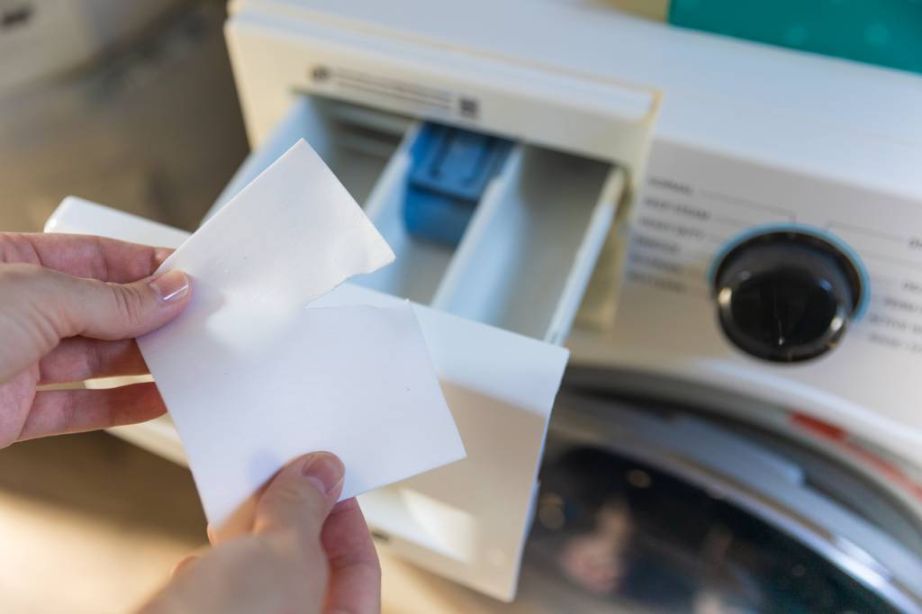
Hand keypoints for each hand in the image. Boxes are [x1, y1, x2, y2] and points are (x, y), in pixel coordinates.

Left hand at [0, 232, 189, 447]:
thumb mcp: (39, 296)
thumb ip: (113, 299)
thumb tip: (170, 290)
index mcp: (14, 263)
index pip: (96, 256)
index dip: (145, 264)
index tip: (192, 273)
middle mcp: (16, 311)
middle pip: (102, 309)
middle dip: (153, 315)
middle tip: (203, 319)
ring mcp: (14, 362)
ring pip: (96, 359)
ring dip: (146, 361)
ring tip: (192, 359)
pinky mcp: (12, 412)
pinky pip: (79, 407)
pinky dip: (122, 405)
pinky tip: (156, 399)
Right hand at [140, 452, 380, 613]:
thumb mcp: (278, 556)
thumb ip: (305, 510)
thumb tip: (320, 475)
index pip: (360, 571)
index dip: (346, 518)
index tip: (326, 480)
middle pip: (311, 574)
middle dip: (293, 525)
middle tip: (281, 483)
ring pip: (263, 585)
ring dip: (247, 544)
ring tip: (233, 514)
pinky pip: (225, 600)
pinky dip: (213, 575)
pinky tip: (195, 565)